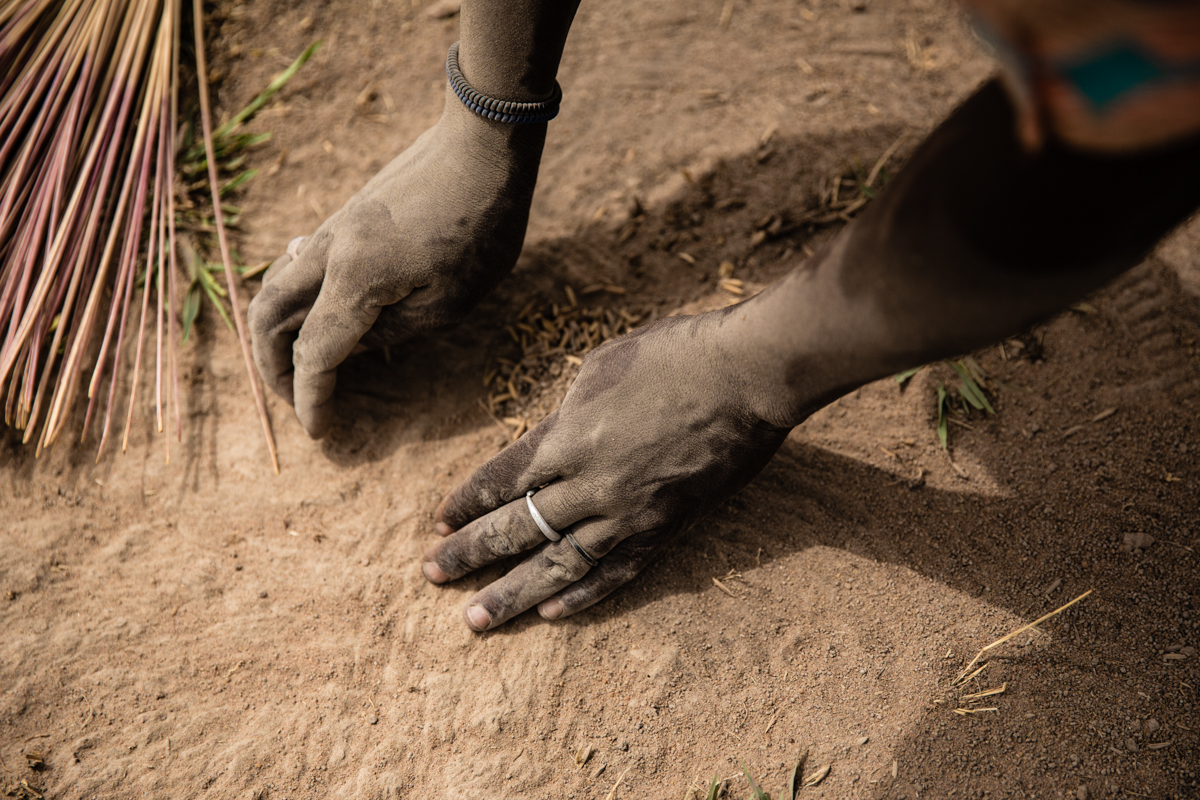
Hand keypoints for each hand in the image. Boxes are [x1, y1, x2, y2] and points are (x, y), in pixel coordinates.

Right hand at [248, 91, 545, 436]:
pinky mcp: (346, 217)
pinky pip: (300, 266)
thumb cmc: (481, 224)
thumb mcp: (450, 299)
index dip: (311, 398)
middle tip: (297, 400)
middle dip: (272, 366)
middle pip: (267, 316)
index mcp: (355, 278)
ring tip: (303, 366)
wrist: (482, 143)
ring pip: (274, 285)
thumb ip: (393, 330)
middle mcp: (329, 251)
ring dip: (276, 331)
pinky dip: (297, 301)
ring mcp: (333, 229)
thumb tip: (353, 346)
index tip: (319, 432)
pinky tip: (324, 319)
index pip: (313, 352)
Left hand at [422, 312, 790, 630]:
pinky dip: (582, 597)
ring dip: (511, 594)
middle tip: (430, 574)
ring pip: (558, 565)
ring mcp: (629, 513)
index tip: (439, 523)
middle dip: (468, 553)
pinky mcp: (667, 529)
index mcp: (567, 435)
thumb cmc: (675, 354)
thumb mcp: (601, 367)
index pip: (501, 480)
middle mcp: (590, 483)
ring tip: (473, 620)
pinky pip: (617, 573)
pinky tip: (551, 615)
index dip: (466, 504)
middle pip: (516, 527)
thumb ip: (566, 414)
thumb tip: (546, 441)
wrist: (750, 374)